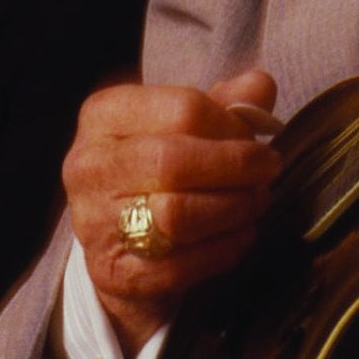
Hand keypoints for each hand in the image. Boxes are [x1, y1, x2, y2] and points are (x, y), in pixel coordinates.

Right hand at [64, 68, 279, 357]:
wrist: (117, 244)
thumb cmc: (156, 170)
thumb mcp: (182, 127)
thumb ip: (224, 104)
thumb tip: (260, 85)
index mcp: (104, 115)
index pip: (181, 109)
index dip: (231, 125)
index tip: (256, 138)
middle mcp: (90, 165)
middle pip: (174, 161)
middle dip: (235, 166)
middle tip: (268, 170)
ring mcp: (95, 222)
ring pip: (177, 215)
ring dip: (233, 208)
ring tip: (256, 201)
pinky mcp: (114, 272)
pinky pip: (180, 265)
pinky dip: (223, 249)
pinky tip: (242, 234)